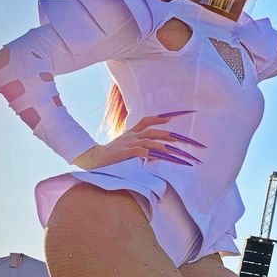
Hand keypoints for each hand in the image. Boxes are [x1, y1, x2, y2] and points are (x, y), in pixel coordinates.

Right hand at [70, 111, 205, 169]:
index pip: (148, 120)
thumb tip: (157, 152)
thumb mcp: (126, 148)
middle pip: (154, 131)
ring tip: (176, 149)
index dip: (160, 117)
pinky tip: (159, 156)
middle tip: (183, 138)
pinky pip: (141, 151)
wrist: (93, 159)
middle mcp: (132, 135)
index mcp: (132, 132)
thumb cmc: (111, 155)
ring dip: (164, 145)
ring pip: (150, 141)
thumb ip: (141, 147)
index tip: (172, 117)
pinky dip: (151, 153)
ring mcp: (129, 143)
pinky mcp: (126, 152)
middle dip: (169, 134)